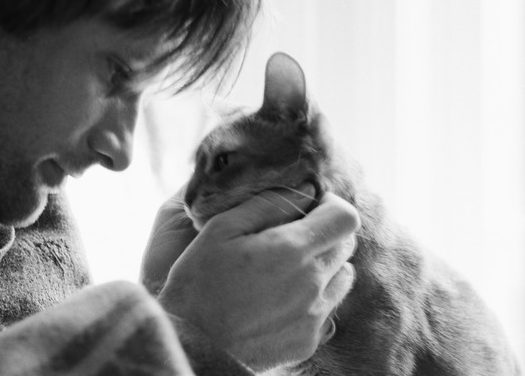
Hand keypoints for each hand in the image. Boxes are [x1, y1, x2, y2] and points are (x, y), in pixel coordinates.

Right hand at [143, 185, 358, 370]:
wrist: (191, 346)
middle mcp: (312, 283)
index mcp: (292, 249)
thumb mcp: (220, 230)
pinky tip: (280, 299)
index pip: (345, 217)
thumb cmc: (198, 283)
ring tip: (287, 268)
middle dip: (325, 232)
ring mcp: (314, 316)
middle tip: (292, 235)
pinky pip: (327, 310)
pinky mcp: (308, 341)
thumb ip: (266, 204)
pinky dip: (313, 298)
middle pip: (346, 246)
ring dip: (324, 266)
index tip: (312, 206)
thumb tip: (303, 190)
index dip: (332, 205)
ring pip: (342, 278)